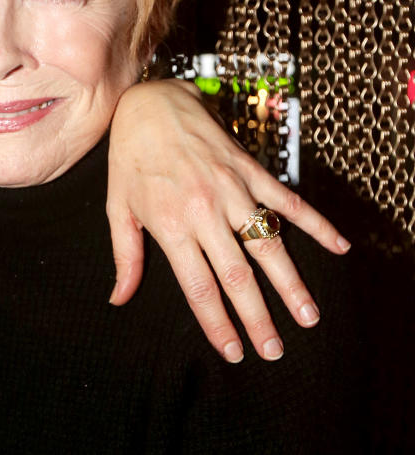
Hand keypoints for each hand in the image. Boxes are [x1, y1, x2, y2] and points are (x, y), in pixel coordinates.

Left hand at [107, 80, 349, 361]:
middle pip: (238, 276)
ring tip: (308, 316)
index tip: (234, 351)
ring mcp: (233, 190)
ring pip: (268, 244)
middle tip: (274, 350)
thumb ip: (126, 258)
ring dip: (291, 283)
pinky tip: (337, 247)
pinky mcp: (251, 170)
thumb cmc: (130, 159)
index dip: (217, 324)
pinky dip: (315, 224)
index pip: (199, 287)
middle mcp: (205, 211)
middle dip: (259, 318)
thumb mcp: (117, 209)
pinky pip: (288, 201)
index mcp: (171, 226)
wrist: (150, 102)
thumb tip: (120, 299)